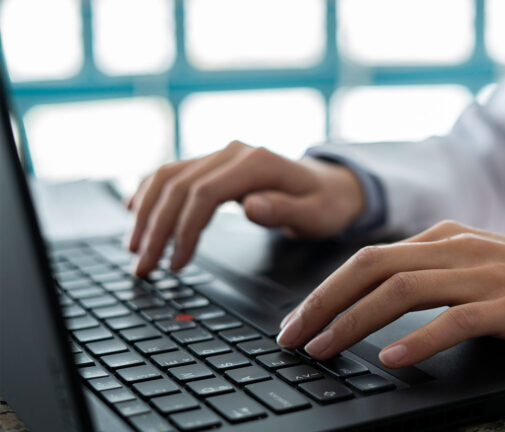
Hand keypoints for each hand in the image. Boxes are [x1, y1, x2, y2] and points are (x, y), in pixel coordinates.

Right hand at [126, 141, 364, 276]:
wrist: (330, 185)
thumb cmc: (325, 203)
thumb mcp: (316, 215)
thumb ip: (285, 211)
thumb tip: (250, 206)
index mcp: (257, 163)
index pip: (204, 193)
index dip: (184, 229)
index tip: (175, 263)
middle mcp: (234, 153)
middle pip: (179, 185)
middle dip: (156, 228)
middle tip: (143, 267)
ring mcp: (221, 155)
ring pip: (168, 177)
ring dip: (146, 212)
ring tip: (135, 249)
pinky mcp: (214, 163)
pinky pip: (174, 172)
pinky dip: (150, 191)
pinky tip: (135, 211)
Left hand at [276, 220, 504, 367]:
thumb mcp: (481, 266)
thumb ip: (436, 275)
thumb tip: (383, 305)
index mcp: (446, 237)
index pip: (368, 258)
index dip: (325, 289)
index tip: (298, 320)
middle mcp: (458, 248)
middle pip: (370, 267)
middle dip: (321, 303)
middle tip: (290, 337)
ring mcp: (484, 273)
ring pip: (400, 290)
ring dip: (352, 322)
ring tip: (321, 350)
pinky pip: (453, 321)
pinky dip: (418, 341)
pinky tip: (392, 361)